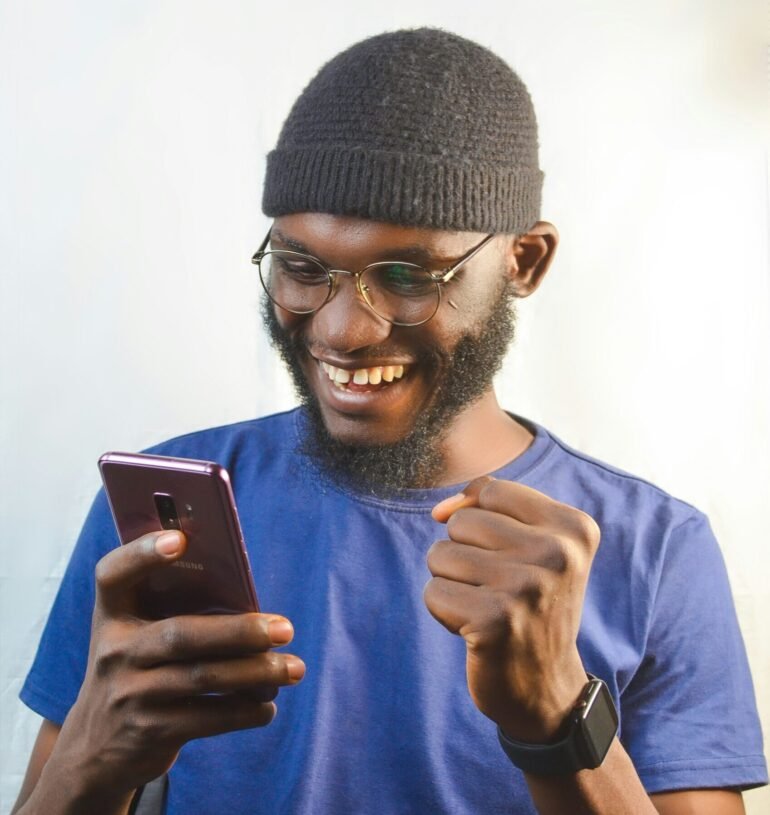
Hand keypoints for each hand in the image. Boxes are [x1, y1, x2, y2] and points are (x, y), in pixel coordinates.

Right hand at [49, 530, 304, 800]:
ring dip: (257, 673)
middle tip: (286, 628)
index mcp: (112, 614)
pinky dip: (245, 710)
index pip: (114, 574)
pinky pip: (207, 718)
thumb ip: (175, 611)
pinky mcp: (148, 732)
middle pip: (182, 635)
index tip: (180, 539)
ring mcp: (129, 694)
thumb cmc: (137, 670)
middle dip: (240, 632)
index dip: (142, 554)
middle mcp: (115, 652)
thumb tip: (251, 605)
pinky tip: (268, 705)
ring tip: (294, 668)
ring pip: (202, 678)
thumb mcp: (136, 636)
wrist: (94, 750)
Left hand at [424, 477, 598, 742]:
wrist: (548, 689)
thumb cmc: (530, 603)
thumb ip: (484, 506)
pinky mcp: (495, 621)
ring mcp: (527, 588)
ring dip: (452, 583)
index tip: (505, 555)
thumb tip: (439, 511)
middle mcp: (558, 554)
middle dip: (464, 554)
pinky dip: (444, 612)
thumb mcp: (531, 544)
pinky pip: (433, 592)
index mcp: (575, 528)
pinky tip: (476, 630)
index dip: (479, 519)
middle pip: (461, 522)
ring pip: (440, 554)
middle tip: (498, 589)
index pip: (491, 490)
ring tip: (487, 606)